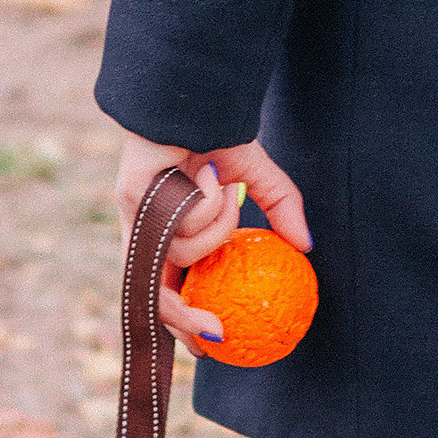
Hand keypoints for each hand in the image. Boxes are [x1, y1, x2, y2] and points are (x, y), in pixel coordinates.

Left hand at [113, 132, 311, 352]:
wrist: (191, 95)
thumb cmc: (216, 131)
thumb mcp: (255, 174)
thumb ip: (280, 209)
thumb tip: (307, 245)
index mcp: (166, 231)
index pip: (168, 286)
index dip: (183, 319)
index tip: (212, 341)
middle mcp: (145, 230)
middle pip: (153, 294)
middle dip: (181, 322)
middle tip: (216, 334)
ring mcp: (135, 217)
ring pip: (184, 255)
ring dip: (218, 226)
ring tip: (222, 188)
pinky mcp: (131, 198)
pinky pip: (185, 223)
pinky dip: (207, 204)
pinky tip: (208, 174)